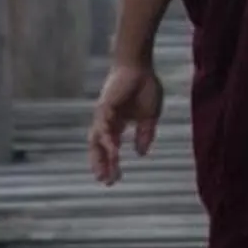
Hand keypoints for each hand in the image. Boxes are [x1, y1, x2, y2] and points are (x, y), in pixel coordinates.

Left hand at [88, 62, 164, 183]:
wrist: (139, 65)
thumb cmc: (144, 86)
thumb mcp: (150, 116)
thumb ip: (145, 134)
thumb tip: (141, 154)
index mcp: (117, 124)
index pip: (111, 148)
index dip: (111, 163)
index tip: (116, 179)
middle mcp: (107, 122)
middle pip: (99, 148)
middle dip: (101, 165)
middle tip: (105, 182)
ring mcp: (103, 115)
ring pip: (97, 141)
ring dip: (101, 158)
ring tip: (104, 173)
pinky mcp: (104, 108)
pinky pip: (103, 128)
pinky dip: (107, 141)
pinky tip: (114, 152)